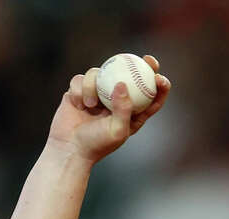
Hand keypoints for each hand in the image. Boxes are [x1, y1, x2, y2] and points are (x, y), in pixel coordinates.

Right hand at [47, 55, 170, 163]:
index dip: (159, 83)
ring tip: (90, 106)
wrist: (69, 148)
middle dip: (140, 63)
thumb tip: (122, 84)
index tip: (159, 75)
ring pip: (100, 74)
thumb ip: (123, 109)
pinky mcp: (80, 90)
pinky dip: (79, 90)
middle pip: (130, 75)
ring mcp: (98, 93)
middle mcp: (116, 99)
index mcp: (132, 112)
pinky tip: (78, 105)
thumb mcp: (117, 130)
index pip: (150, 95)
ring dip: (93, 86)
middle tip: (143, 59)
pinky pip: (80, 79)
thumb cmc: (96, 144)